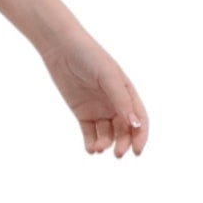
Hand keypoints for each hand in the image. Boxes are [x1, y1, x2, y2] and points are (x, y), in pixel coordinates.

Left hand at [40, 24, 147, 156]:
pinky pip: (90, 133)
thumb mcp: (108, 77)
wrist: (61, 48)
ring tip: (98, 148)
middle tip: (117, 154)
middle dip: (123, 143)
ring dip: (105, 144)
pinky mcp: (82, 113)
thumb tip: (135, 124)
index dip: (140, 136)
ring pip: (107, 134)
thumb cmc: (89, 56)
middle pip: (124, 130)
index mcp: (127, 93)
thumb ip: (121, 100)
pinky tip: (91, 149)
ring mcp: (98, 109)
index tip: (137, 151)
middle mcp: (115, 104)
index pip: (139, 119)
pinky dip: (91, 143)